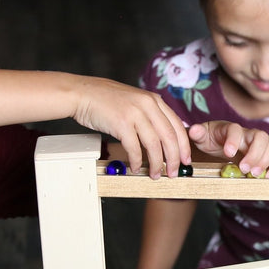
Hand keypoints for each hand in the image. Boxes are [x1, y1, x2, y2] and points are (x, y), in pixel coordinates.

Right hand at [71, 79, 191, 177]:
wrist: (82, 93)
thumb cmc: (106, 100)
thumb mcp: (135, 101)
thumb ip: (150, 114)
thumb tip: (162, 137)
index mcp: (154, 100)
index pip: (177, 126)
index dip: (184, 146)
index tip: (186, 160)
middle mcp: (147, 104)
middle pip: (169, 137)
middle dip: (174, 159)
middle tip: (174, 172)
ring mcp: (135, 113)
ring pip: (154, 145)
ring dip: (157, 163)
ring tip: (156, 174)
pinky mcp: (121, 123)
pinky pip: (134, 148)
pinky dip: (137, 161)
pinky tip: (136, 167)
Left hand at [188, 121, 268, 178]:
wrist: (220, 143)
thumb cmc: (211, 139)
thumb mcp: (201, 137)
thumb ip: (198, 134)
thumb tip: (194, 131)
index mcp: (230, 129)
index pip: (235, 130)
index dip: (233, 141)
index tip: (228, 154)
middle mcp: (248, 134)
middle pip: (260, 136)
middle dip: (255, 154)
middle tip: (244, 169)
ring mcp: (260, 143)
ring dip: (267, 160)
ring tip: (255, 174)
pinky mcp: (267, 153)